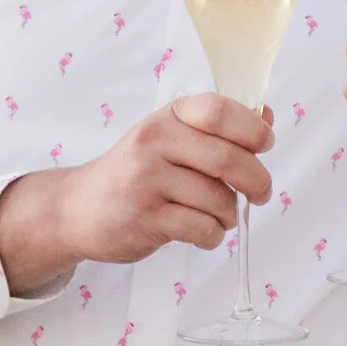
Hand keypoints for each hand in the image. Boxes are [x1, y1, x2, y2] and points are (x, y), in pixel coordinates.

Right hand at [0, 95, 273, 291]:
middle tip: (261, 193)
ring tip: (221, 216)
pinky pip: (200, 228)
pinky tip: (204, 232)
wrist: (79, 208)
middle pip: (226, 158)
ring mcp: (147, 181)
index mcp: (167, 117)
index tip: (264, 145)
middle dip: (257, 180)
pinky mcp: (145, 218)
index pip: (217, 110)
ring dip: (230, 213)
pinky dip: (213, 235)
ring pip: (217, 198)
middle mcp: (154, 142)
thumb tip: (267, 114)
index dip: (251, 128)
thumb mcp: (170, 137)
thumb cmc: (136, 171)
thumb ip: (217, 127)